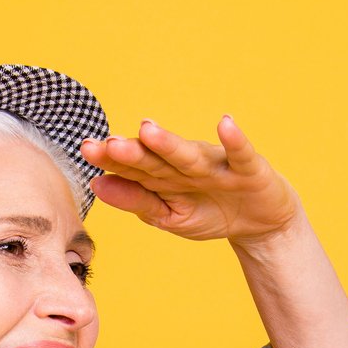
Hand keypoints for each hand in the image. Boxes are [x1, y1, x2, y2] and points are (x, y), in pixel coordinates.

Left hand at [80, 116, 302, 246]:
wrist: (259, 223)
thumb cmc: (210, 213)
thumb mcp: (170, 216)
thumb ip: (137, 201)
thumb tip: (97, 185)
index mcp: (165, 177)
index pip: (133, 168)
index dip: (112, 160)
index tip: (87, 150)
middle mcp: (186, 166)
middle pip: (156, 159)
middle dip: (133, 151)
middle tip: (107, 143)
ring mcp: (217, 166)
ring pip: (190, 156)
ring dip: (171, 143)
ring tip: (148, 130)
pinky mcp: (248, 170)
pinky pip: (240, 154)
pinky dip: (235, 140)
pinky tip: (225, 123)